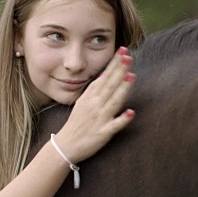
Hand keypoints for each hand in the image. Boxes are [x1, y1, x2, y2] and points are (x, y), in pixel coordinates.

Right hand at [53, 47, 135, 163]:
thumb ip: (96, 89)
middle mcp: (95, 105)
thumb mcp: (83, 102)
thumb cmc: (77, 123)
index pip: (105, 76)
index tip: (123, 51)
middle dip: (120, 70)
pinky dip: (122, 119)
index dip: (114, 64)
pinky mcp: (103, 133)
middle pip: (110, 85)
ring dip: (123, 89)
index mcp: (90, 97)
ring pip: (114, 101)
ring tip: (132, 76)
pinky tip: (131, 113)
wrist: (65, 146)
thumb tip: (107, 74)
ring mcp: (100, 119)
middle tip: (129, 56)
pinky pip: (114, 126)